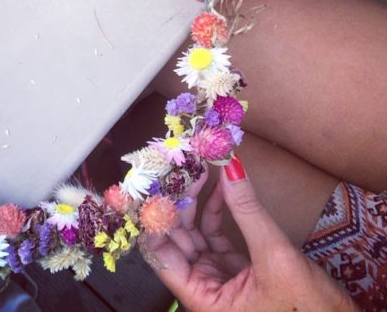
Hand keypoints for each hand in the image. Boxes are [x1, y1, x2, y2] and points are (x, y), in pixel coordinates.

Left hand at [143, 156, 357, 311]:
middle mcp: (202, 289)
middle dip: (176, 201)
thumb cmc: (309, 310)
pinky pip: (214, 234)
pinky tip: (217, 188)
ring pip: (193, 234)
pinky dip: (214, 210)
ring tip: (198, 170)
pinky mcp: (232, 269)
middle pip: (175, 239)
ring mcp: (216, 278)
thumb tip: (229, 167)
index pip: (160, 254)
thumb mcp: (276, 257)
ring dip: (194, 201)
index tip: (158, 184)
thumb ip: (248, 211)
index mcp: (201, 299)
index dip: (155, 218)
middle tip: (180, 168)